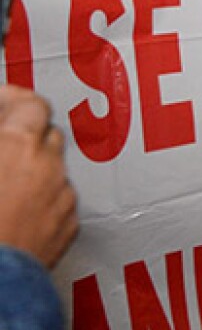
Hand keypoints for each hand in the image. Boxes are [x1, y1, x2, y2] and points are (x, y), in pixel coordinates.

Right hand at [0, 87, 77, 268]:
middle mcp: (49, 167)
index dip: (15, 101)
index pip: (32, 104)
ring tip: (3, 186)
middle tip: (2, 146)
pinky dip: (42, 202)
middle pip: (47, 136)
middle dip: (25, 138)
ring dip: (33, 172)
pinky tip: (15, 214)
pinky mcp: (67, 228)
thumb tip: (3, 133)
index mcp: (18, 145)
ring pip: (53, 172)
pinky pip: (58, 203)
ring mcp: (62, 199)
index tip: (3, 102)